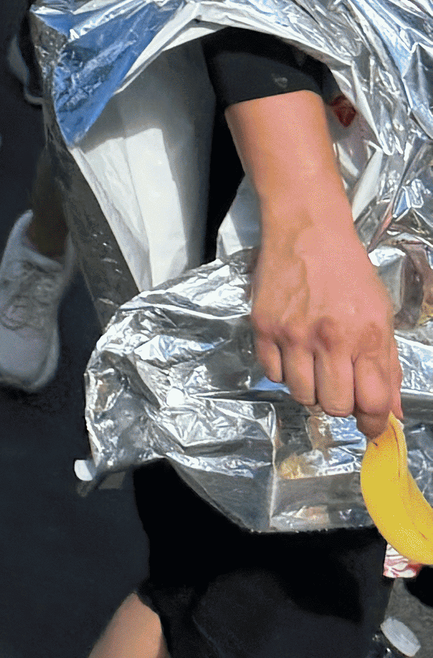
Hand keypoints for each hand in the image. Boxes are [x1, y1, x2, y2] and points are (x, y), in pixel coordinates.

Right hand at [250, 200, 398, 430]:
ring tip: (315, 365)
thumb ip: (388, 366)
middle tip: (340, 386)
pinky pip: (272, 374)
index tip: (371, 426)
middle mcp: (329, 339)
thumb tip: (393, 412)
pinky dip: (284, 371)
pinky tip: (293, 351)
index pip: (373, 403)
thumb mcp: (382, 316)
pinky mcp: (264, 326)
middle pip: (335, 407)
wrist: (308, 231)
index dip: (374, 424)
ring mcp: (293, 334)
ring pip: (301, 395)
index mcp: (366, 337)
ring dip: (311, 388)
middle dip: (341, 404)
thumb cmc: (349, 272)